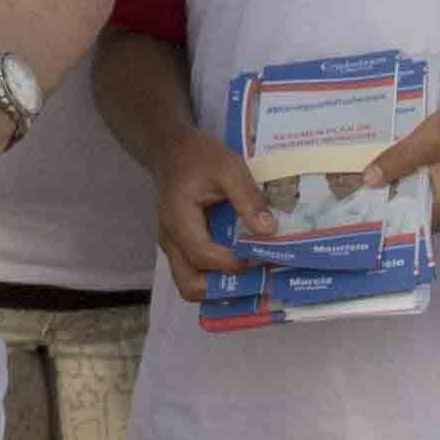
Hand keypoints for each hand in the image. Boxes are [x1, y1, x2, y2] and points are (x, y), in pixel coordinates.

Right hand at [151, 137, 278, 299]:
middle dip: (224, 289)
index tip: (261, 256)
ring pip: (191, 283)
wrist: (172, 151)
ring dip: (221, 287)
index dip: (233, 263)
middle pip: (189, 285)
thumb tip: (269, 230)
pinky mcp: (181, 246)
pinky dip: (217, 276)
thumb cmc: (198, 157)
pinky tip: (242, 264)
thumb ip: (248, 198)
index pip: (203, 256)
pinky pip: (196, 272)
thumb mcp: (228, 167)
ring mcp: (173, 246)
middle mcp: (171, 240)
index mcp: (179, 220)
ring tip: (251, 276)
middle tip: (254, 277)